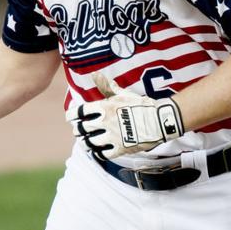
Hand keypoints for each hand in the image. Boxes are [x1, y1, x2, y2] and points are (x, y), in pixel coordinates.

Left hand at [68, 73, 183, 159]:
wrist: (160, 119)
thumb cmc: (141, 105)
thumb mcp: (123, 94)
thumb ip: (107, 87)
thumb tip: (95, 74)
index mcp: (104, 107)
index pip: (79, 112)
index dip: (71, 115)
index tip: (70, 117)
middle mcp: (105, 122)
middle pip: (81, 129)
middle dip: (78, 130)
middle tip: (79, 130)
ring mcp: (112, 136)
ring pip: (89, 143)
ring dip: (85, 142)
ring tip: (86, 141)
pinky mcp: (120, 148)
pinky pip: (102, 154)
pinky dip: (97, 153)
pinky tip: (98, 151)